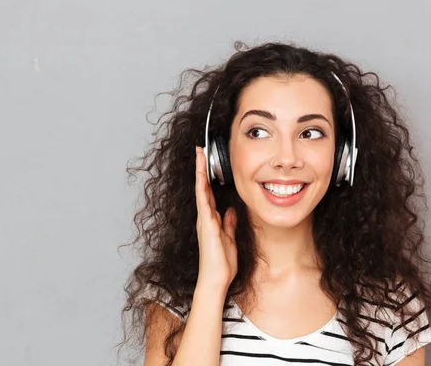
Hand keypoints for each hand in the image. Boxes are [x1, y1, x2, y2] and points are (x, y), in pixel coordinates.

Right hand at [194, 146, 237, 290]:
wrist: (216, 280)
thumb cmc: (222, 264)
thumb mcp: (230, 239)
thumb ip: (229, 224)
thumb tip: (231, 210)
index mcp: (212, 220)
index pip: (209, 193)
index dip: (208, 177)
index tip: (207, 162)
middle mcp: (205, 217)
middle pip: (203, 186)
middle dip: (201, 168)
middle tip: (200, 150)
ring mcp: (204, 219)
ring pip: (201, 189)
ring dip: (200, 171)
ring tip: (199, 154)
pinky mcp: (206, 224)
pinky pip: (203, 200)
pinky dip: (202, 186)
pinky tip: (201, 174)